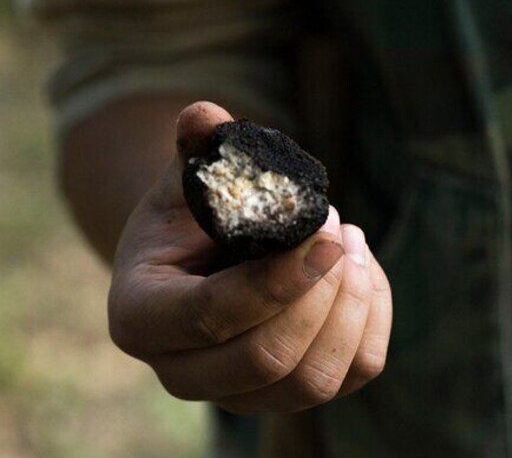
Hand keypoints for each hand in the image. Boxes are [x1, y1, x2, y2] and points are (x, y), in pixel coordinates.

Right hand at [108, 102, 392, 412]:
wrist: (196, 257)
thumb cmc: (186, 215)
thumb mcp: (181, 180)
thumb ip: (193, 150)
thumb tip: (204, 115)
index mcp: (140, 318)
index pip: (209, 318)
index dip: (274, 282)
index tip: (323, 234)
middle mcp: (180, 373)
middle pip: (265, 361)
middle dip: (316, 294)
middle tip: (333, 229)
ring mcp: (234, 396)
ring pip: (312, 382)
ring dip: (349, 308)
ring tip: (348, 241)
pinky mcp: (283, 397)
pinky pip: (349, 377)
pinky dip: (371, 323)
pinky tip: (361, 271)